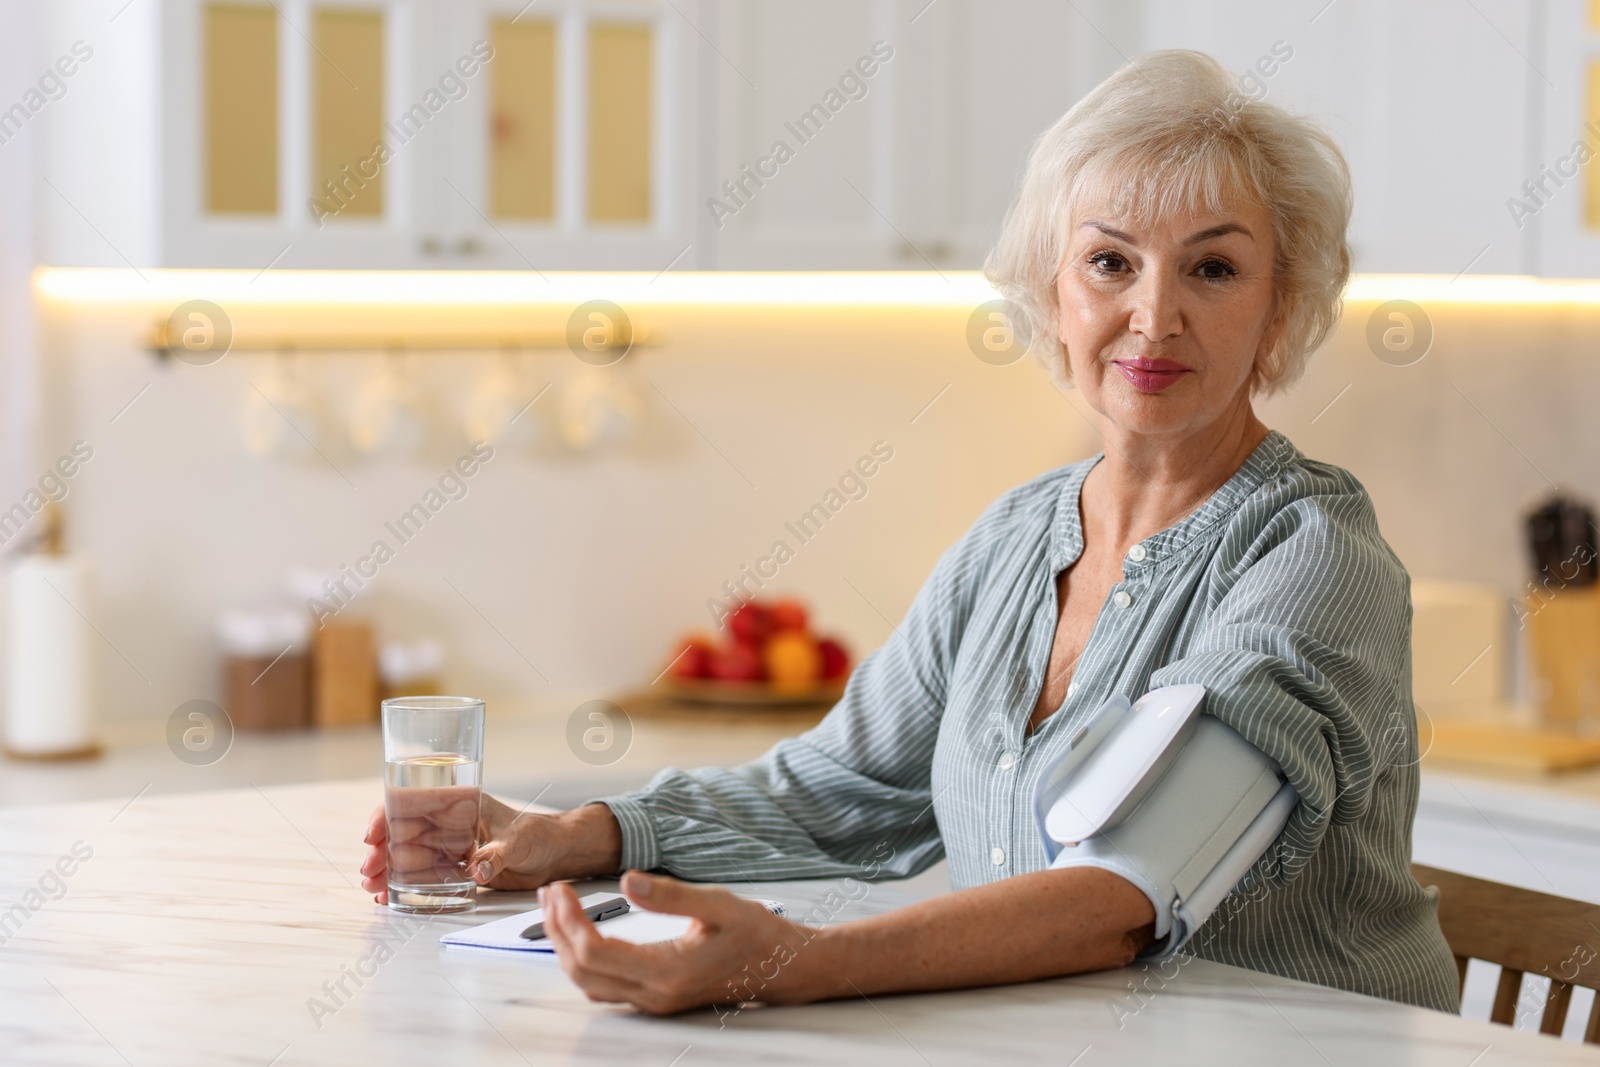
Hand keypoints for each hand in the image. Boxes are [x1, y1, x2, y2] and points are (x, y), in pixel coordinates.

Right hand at [359, 795, 621, 903]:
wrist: (555, 855)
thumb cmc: (539, 835)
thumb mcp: (519, 842)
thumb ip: (497, 856)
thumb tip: (478, 869)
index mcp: (459, 803)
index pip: (413, 802)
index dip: (387, 815)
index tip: (373, 835)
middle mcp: (449, 822)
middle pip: (402, 832)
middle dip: (380, 850)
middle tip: (369, 872)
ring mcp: (449, 845)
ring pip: (407, 855)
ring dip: (387, 870)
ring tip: (373, 888)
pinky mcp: (454, 868)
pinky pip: (422, 874)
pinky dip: (403, 884)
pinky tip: (387, 896)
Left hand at [542, 871, 821, 1014]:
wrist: (785, 967)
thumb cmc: (757, 934)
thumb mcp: (719, 903)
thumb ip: (670, 895)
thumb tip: (626, 880)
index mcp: (666, 971)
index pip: (595, 951)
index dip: (569, 919)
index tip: (561, 888)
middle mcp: (655, 994)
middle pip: (582, 971)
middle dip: (557, 931)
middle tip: (550, 894)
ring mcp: (655, 1001)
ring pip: (589, 983)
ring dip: (565, 947)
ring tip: (557, 910)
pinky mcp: (657, 998)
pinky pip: (604, 986)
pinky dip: (583, 960)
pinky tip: (581, 934)